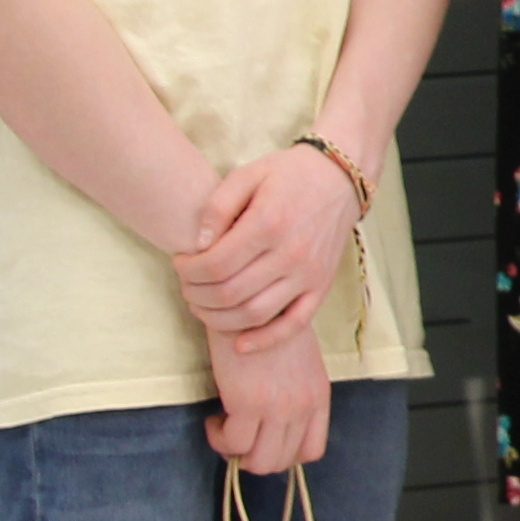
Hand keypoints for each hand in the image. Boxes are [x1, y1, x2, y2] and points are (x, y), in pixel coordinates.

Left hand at [176, 143, 358, 347]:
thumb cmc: (288, 175)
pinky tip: (240, 345)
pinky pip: (293, 325)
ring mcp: (309, 275)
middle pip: (229, 294)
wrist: (339, 179)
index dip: (188, 271)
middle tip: (186, 285)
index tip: (180, 263)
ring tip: (203, 305)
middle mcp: (291, 254)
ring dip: (218, 319)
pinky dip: (265, 341)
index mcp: (269, 224)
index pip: (215, 265)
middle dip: (196, 295)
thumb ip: (217, 206)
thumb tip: (199, 245)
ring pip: (254, 314)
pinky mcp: (321, 287)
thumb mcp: (247, 175)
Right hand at [204, 318, 331, 478]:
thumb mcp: (298, 362)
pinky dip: (220, 439)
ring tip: (224, 428)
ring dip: (236, 451)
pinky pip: (233, 444)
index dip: (284, 455)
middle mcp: (303, 406)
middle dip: (255, 456)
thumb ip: (295, 391)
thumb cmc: (268, 326)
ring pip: (259, 461)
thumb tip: (277, 421)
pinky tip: (214, 419)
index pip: (311, 450)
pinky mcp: (248, 403)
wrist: (250, 302)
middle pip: (283, 461)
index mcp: (318, 396)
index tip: (262, 440)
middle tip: (236, 436)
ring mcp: (278, 407)